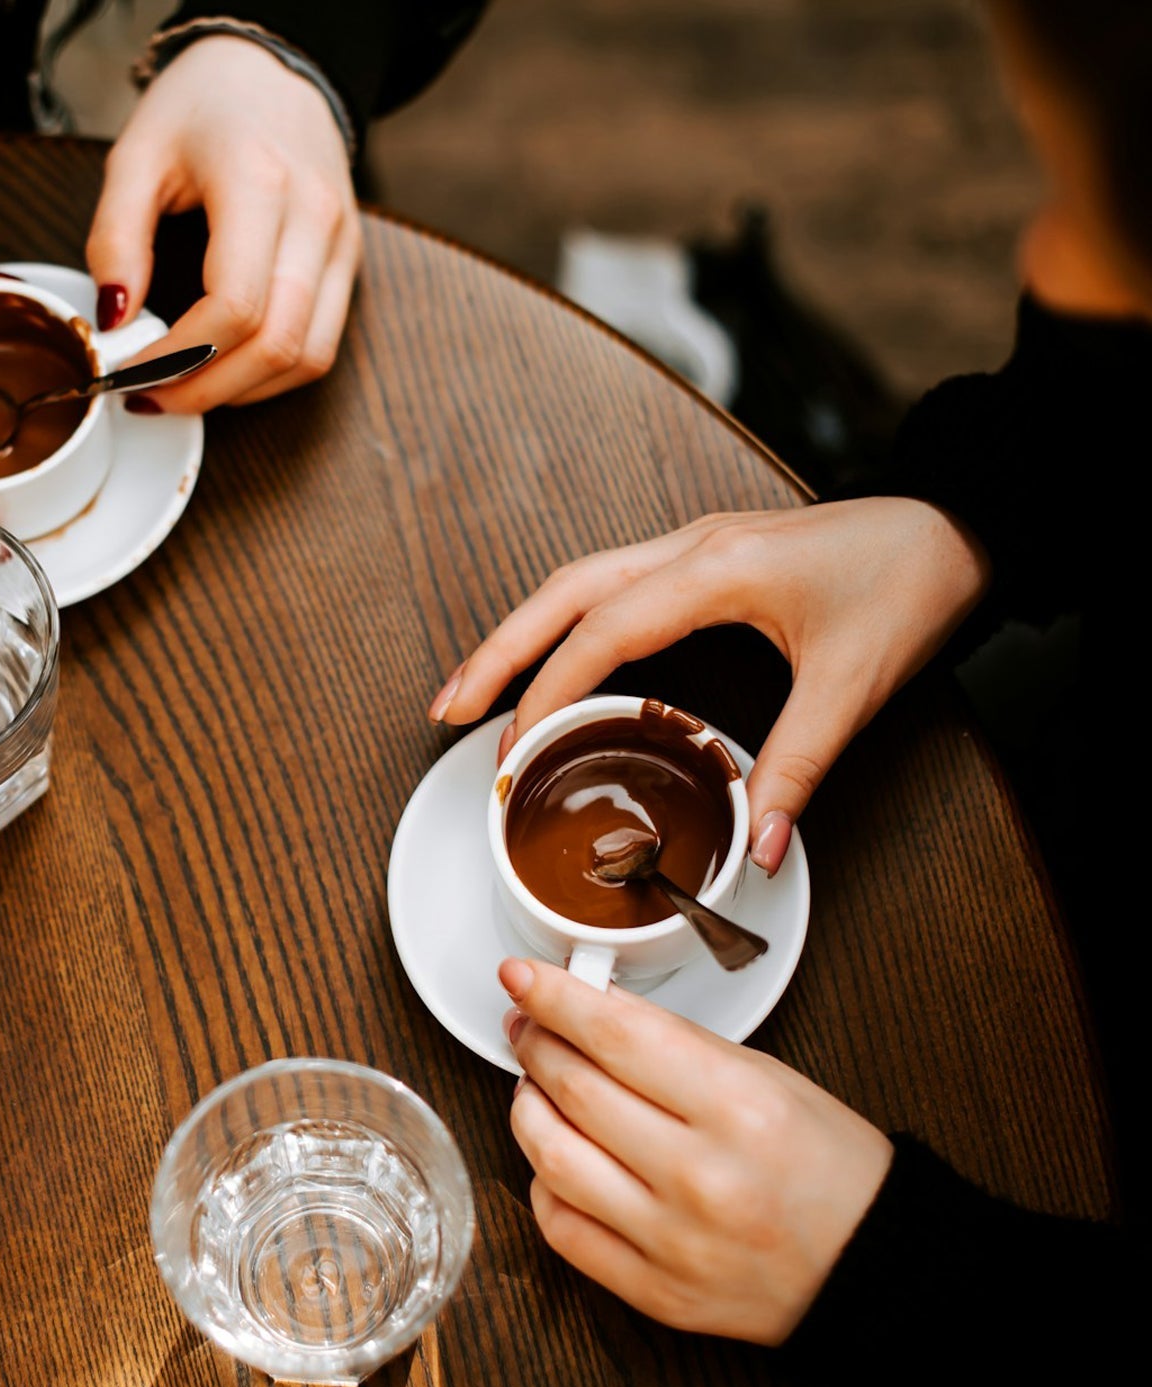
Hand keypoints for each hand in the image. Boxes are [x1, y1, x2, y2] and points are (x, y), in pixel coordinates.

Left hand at [87, 35, 359, 409]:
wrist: (272, 69)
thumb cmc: (202, 107)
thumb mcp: (136, 155)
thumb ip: (116, 238)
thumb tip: (113, 320)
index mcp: (260, 183)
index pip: (234, 306)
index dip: (179, 356)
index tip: (129, 369)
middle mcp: (314, 218)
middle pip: (277, 344)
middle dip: (206, 389)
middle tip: (149, 397)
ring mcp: (340, 244)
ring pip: (308, 357)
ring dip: (242, 392)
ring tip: (183, 390)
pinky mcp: (348, 263)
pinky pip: (321, 346)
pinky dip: (271, 376)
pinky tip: (223, 370)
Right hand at [429, 499, 990, 871]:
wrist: (957, 523)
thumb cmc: (910, 579)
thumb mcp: (854, 683)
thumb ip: (796, 767)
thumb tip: (755, 845)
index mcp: (715, 569)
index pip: (602, 629)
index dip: (548, 688)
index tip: (516, 746)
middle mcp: (689, 548)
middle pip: (561, 592)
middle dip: (497, 651)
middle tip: (447, 709)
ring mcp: (693, 548)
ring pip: (577, 582)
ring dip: (521, 633)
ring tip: (477, 692)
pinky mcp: (705, 559)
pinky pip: (610, 587)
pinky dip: (565, 626)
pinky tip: (553, 663)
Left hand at [500, 957, 892, 1344]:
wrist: (873, 1266)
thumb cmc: (825, 1164)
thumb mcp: (765, 1076)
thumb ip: (672, 1042)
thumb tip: (588, 1004)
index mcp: (738, 1108)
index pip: (615, 1036)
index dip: (555, 997)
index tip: (520, 975)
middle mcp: (701, 1177)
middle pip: (575, 1090)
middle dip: (536, 1043)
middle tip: (528, 1023)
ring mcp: (673, 1241)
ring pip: (552, 1159)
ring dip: (528, 1108)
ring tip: (535, 1085)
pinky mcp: (656, 1292)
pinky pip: (562, 1229)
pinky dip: (544, 1182)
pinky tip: (557, 1155)